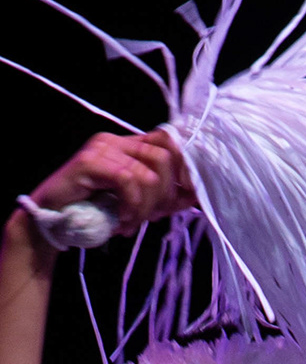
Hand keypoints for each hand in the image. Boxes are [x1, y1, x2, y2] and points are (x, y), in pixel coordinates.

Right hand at [33, 131, 194, 232]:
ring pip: (149, 174)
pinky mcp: (90, 162)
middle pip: (164, 157)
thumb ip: (161, 197)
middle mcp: (116, 140)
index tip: (186, 199)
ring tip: (131, 223)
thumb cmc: (95, 213)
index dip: (185, 170)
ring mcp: (102, 148)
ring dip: (146, 207)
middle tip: (152, 218)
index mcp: (128, 146)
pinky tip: (122, 221)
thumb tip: (194, 196)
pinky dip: (131, 206)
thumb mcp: (136, 204)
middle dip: (166, 195)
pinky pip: (128, 181)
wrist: (54, 220)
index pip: (169, 143)